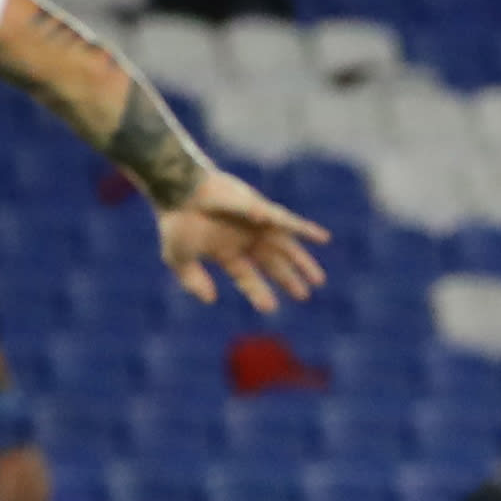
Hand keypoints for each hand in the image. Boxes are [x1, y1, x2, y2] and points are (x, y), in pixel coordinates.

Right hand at [154, 169, 331, 311]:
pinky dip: (305, 230)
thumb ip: (192, 280)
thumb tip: (210, 300)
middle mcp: (243, 239)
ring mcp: (254, 224)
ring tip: (318, 280)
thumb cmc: (176, 222)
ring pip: (284, 246)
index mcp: (225, 252)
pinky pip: (288, 221)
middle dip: (287, 279)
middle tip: (303, 295)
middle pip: (271, 263)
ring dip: (302, 262)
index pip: (246, 277)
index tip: (270, 308)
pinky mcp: (261, 209)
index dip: (258, 293)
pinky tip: (323, 239)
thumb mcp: (179, 258)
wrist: (179, 191)